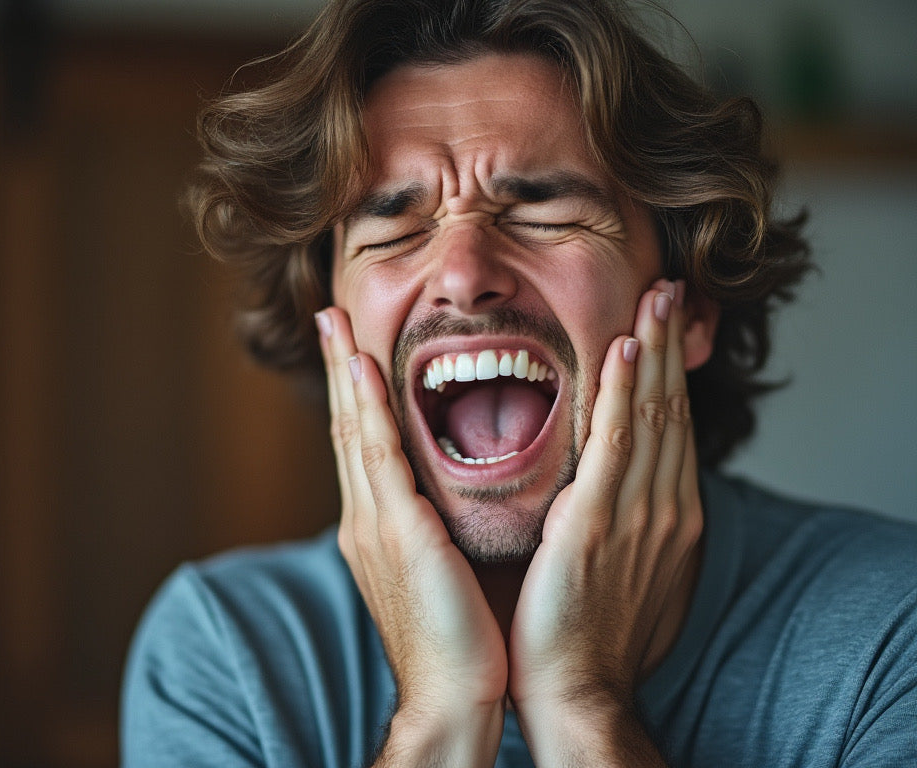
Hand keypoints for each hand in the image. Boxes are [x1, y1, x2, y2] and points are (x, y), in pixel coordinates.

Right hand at [316, 307, 505, 765]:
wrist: (454, 697)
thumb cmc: (460, 638)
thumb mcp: (442, 570)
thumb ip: (436, 527)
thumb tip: (449, 497)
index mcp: (379, 527)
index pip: (363, 444)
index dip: (355, 393)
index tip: (352, 347)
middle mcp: (366, 518)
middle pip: (349, 427)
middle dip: (339, 369)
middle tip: (331, 315)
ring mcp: (375, 524)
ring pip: (357, 431)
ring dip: (346, 372)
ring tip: (337, 322)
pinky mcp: (398, 534)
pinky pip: (380, 457)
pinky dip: (368, 409)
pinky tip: (363, 370)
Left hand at [508, 279, 701, 765]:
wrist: (576, 690)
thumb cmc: (588, 632)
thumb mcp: (621, 566)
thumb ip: (620, 520)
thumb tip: (606, 491)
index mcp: (667, 515)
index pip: (670, 429)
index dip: (668, 375)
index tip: (663, 330)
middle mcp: (663, 507)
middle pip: (669, 410)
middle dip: (670, 347)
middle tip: (670, 290)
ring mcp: (637, 514)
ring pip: (649, 416)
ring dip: (653, 352)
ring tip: (656, 298)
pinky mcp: (599, 523)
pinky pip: (615, 446)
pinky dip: (622, 395)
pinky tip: (623, 352)